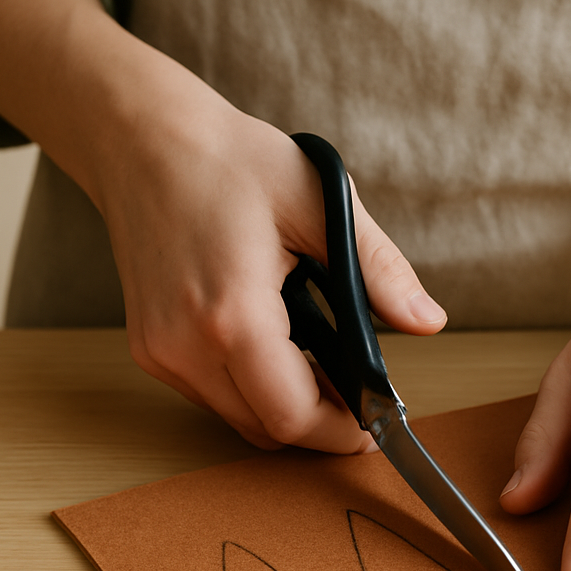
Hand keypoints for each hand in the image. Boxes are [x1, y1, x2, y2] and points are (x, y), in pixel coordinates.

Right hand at [99, 94, 445, 451]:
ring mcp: (159, 350)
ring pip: (238, 417)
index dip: (341, 432)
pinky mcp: (149, 346)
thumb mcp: (321, 201)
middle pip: (266, 428)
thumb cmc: (229, 160)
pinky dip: (252, 387)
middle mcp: (183, 345)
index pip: (293, 415)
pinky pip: (211, 393)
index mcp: (231, 313)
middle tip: (360, 394)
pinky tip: (281, 347)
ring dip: (286, 406)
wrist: (141, 138)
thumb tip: (428, 321)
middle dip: (320, 422)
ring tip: (326, 366)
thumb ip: (379, 269)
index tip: (377, 422)